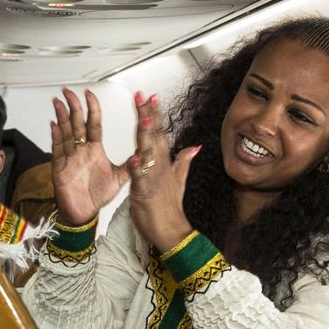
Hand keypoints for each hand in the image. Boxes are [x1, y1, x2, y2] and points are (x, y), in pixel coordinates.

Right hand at [50, 88, 127, 225]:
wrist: (84, 213)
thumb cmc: (97, 195)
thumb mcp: (119, 178)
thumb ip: (131, 165)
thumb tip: (144, 154)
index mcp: (94, 150)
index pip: (93, 124)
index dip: (92, 108)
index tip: (90, 94)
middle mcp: (81, 151)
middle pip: (76, 123)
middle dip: (73, 106)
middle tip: (69, 91)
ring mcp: (69, 158)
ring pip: (65, 133)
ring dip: (61, 117)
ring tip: (59, 103)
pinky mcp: (60, 169)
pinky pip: (58, 150)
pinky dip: (56, 137)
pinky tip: (54, 125)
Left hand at [124, 93, 200, 252]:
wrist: (173, 232)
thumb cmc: (170, 209)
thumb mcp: (178, 181)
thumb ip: (184, 162)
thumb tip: (193, 147)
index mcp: (164, 163)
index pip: (158, 133)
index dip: (153, 114)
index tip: (149, 97)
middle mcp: (160, 167)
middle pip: (153, 136)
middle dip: (148, 115)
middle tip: (142, 96)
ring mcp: (154, 178)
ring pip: (149, 152)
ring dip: (145, 135)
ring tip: (142, 117)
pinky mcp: (146, 193)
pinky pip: (141, 178)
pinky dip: (138, 168)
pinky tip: (134, 157)